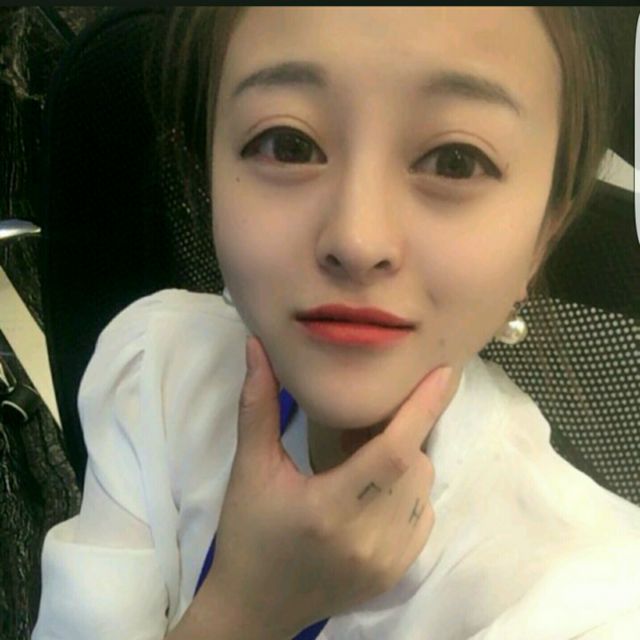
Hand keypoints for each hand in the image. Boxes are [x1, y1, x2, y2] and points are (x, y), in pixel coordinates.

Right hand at [207, 336, 452, 636]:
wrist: (255, 607)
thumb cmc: (248, 534)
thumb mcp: (249, 468)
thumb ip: (258, 405)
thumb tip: (257, 347)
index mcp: (328, 509)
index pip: (393, 452)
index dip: (421, 409)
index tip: (442, 374)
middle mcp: (366, 539)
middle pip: (414, 465)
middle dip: (404, 432)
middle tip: (371, 423)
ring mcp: (386, 562)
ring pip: (423, 489)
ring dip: (407, 462)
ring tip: (367, 460)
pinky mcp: (394, 575)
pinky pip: (423, 517)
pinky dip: (410, 493)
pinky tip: (376, 492)